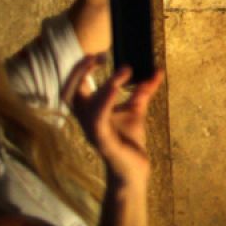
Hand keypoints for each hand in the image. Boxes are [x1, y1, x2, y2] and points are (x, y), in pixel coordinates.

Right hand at [65, 56, 157, 188]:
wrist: (134, 171)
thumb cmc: (128, 141)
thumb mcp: (136, 110)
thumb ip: (143, 91)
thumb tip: (157, 70)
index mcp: (89, 111)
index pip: (74, 85)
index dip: (81, 68)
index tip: (100, 54)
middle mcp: (85, 120)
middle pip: (68, 92)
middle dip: (79, 72)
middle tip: (98, 56)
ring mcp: (92, 130)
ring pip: (84, 104)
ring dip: (103, 84)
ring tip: (124, 70)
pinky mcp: (103, 141)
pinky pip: (98, 119)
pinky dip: (105, 101)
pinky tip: (116, 88)